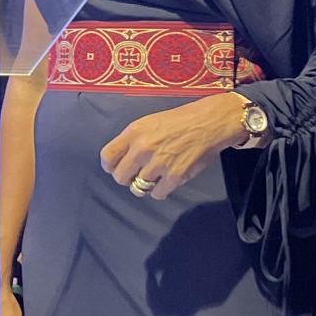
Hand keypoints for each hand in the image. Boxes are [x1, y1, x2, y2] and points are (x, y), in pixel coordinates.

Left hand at [100, 91, 245, 199]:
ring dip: (144, 185)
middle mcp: (143, 148)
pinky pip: (157, 194)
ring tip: (152, 177)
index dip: (109, 166)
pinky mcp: (175, 177)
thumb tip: (120, 159)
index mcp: (133, 132)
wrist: (208, 123)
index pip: (108, 156)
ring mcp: (158, 164)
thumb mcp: (148, 123)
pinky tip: (165, 181)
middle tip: (135, 175)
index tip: (114, 168)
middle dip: (126, 178)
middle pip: (120, 177)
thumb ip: (132, 140)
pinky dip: (160, 191)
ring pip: (138, 188)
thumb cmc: (177, 121)